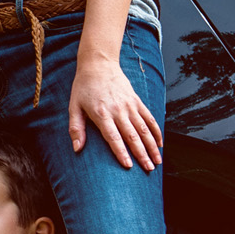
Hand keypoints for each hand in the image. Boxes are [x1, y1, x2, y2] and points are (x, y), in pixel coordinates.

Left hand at [69, 47, 162, 168]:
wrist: (98, 64)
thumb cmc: (84, 87)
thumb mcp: (74, 107)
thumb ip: (76, 128)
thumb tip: (77, 149)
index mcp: (102, 114)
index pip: (113, 137)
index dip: (121, 152)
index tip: (129, 166)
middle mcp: (118, 110)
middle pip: (132, 136)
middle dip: (142, 154)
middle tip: (148, 169)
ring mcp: (130, 105)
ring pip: (144, 129)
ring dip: (152, 146)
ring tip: (157, 162)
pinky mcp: (137, 101)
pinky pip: (150, 118)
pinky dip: (156, 131)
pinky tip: (160, 144)